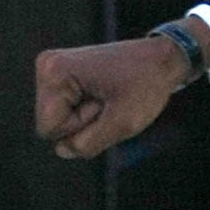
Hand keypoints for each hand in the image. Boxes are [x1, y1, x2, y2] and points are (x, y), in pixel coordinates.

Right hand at [34, 36, 191, 158]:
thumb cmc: (147, 85)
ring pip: (59, 120)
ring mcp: (54, 69)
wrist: (162, 59)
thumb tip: (61, 150)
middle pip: (51, 124)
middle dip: (83, 122)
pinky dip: (88, 111)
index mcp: (54, 71)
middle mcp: (47, 65)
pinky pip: (67, 111)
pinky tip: (105, 94)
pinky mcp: (64, 74)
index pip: (50, 129)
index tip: (105, 103)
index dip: (81, 127)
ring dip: (87, 118)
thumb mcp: (123, 123)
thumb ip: (88, 144)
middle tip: (110, 100)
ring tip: (109, 97)